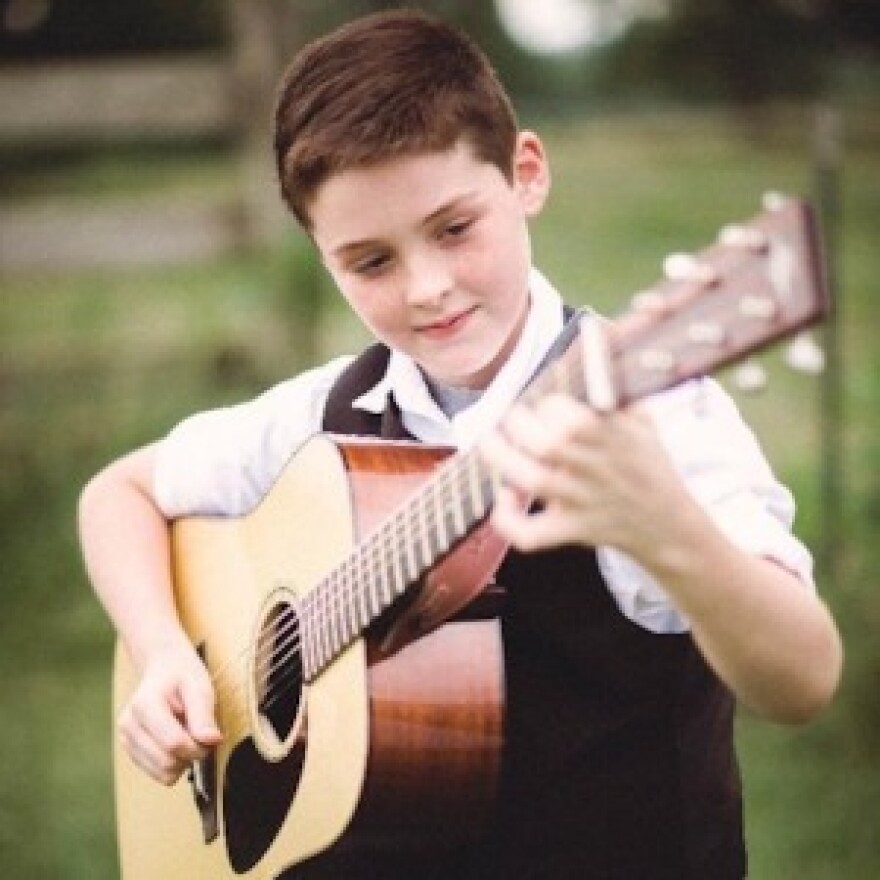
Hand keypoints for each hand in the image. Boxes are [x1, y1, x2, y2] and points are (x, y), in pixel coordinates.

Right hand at [118, 637, 222, 785]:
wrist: (163, 667)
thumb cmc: (183, 675)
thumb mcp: (200, 686)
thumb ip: (204, 714)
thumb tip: (212, 741)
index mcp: (144, 705)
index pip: (173, 744)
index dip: (198, 746)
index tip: (212, 736)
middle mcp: (129, 725)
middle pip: (167, 763)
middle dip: (192, 754)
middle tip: (202, 735)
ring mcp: (127, 740)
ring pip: (163, 774)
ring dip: (183, 760)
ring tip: (187, 734)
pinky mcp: (131, 751)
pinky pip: (158, 774)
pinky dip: (174, 762)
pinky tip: (177, 741)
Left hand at [480, 392, 685, 555]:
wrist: (668, 526)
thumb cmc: (647, 465)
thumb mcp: (644, 421)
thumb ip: (618, 388)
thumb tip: (594, 344)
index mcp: (616, 437)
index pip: (575, 417)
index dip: (550, 406)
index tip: (545, 404)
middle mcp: (598, 469)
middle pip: (549, 445)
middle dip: (520, 425)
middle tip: (513, 418)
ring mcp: (583, 502)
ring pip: (533, 481)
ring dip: (502, 459)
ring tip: (490, 442)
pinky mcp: (571, 530)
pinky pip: (533, 536)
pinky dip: (509, 521)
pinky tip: (505, 500)